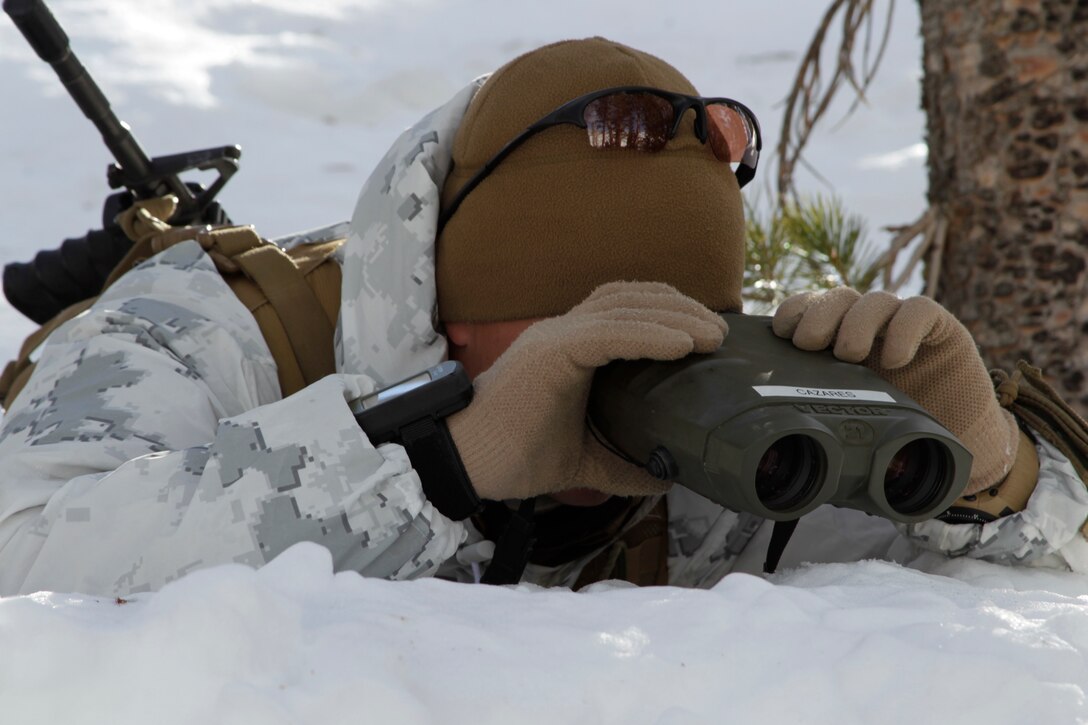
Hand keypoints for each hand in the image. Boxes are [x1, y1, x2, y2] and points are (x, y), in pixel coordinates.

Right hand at [448, 281, 726, 500]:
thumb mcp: (583, 461)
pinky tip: (682, 346)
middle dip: (681, 308)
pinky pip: (609, 333)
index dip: (669, 312)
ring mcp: (555, 337)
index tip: (707, 336)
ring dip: (676, 318)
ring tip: (713, 337)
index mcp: (568, 346)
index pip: (625, 308)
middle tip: (720, 334)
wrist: (463, 462)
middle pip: (632, 297)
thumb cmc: (511, 455)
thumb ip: (623, 465)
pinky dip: (649, 335)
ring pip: (626, 308)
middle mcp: (562, 330)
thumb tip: (667, 478)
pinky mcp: (550, 353)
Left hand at [772, 288, 1019, 493]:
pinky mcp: (941, 329)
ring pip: (876, 300)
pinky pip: (921, 312)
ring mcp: (903, 324)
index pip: (812, 307)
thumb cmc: (892, 431)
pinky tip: (895, 359)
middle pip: (840, 298)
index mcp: (837, 339)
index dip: (795, 310)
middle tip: (809, 343)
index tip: (781, 333)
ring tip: (849, 354)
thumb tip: (767, 417)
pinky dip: (904, 329)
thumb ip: (816, 405)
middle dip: (819, 314)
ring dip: (857, 323)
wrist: (954, 442)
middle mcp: (868, 326)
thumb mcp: (846, 416)